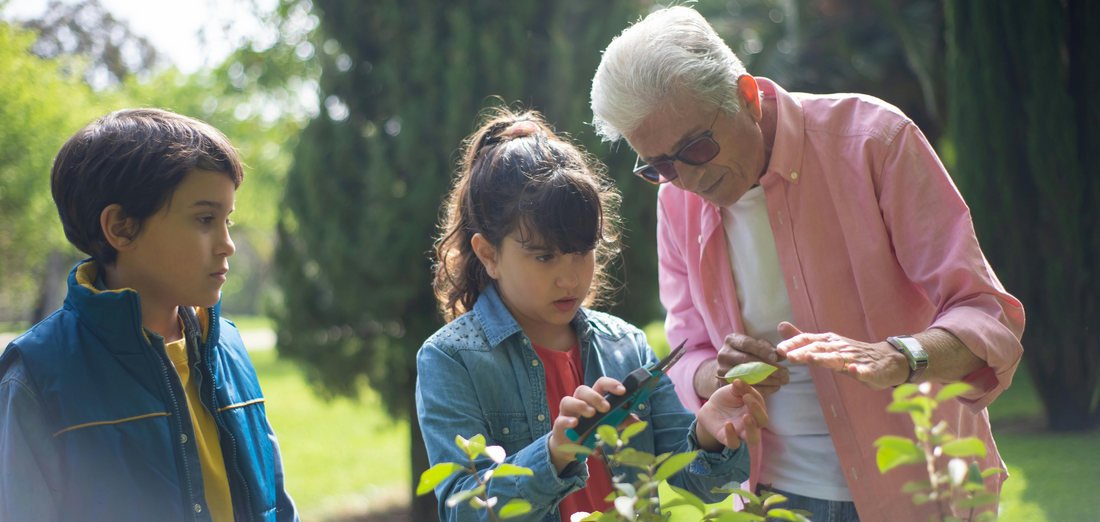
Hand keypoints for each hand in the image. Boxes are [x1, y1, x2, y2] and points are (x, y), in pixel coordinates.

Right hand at [547, 377, 633, 473]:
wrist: (573, 447)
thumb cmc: (591, 430)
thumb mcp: (609, 425)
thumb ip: (622, 421)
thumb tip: (639, 421)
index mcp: (593, 398)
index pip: (600, 384)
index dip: (611, 384)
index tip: (623, 391)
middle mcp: (578, 402)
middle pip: (582, 389)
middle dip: (595, 396)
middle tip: (607, 408)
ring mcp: (567, 413)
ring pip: (567, 400)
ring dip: (581, 405)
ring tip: (592, 414)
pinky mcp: (559, 425)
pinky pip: (560, 420)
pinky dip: (567, 421)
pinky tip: (575, 424)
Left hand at [695, 379, 767, 451]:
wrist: (710, 407)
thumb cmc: (727, 398)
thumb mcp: (732, 389)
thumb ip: (739, 387)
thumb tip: (738, 381)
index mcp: (755, 409)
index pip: (761, 404)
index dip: (755, 397)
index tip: (743, 388)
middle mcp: (751, 422)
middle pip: (762, 421)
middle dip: (757, 410)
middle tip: (747, 398)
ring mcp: (740, 432)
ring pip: (753, 438)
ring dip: (751, 428)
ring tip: (745, 417)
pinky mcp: (728, 439)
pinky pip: (734, 443)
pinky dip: (732, 436)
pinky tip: (727, 424)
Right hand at [714, 325, 796, 395]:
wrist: (728, 368)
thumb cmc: (747, 353)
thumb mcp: (756, 346)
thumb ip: (769, 349)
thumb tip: (782, 355)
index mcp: (732, 340)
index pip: (746, 344)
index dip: (761, 351)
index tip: (775, 358)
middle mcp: (724, 354)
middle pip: (746, 361)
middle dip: (768, 367)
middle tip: (785, 372)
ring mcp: (722, 370)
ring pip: (746, 376)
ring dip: (768, 380)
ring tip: (783, 381)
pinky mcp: (724, 384)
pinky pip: (745, 388)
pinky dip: (763, 389)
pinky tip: (775, 387)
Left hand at [776, 322, 908, 389]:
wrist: (887, 360)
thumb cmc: (851, 354)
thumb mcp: (826, 345)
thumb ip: (803, 338)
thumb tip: (780, 326)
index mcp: (829, 342)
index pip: (808, 340)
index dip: (794, 343)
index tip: (778, 349)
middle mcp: (840, 347)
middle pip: (820, 347)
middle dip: (803, 351)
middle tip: (788, 356)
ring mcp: (855, 358)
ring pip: (838, 358)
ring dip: (824, 358)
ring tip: (810, 358)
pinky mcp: (870, 370)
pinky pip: (864, 370)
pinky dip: (859, 370)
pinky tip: (853, 370)